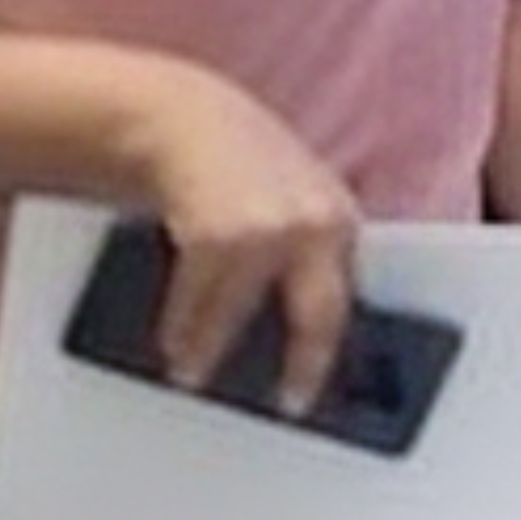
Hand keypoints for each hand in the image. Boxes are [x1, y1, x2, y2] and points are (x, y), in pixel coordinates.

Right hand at [116, 65, 362, 409]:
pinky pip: (200, 300)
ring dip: (212, 350)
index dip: (334, 346)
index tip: (321, 383)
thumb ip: (305, 249)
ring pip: (242, 314)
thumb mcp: (290, 197)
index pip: (346, 298)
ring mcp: (269, 232)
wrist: (182, 118)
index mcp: (340, 220)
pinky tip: (174, 344)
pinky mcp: (219, 236)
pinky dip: (183, 327)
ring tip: (193, 374)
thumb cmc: (237, 163)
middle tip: (289, 402)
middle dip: (304, 365)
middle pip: (319, 315)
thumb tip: (298, 327)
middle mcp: (316, 226)